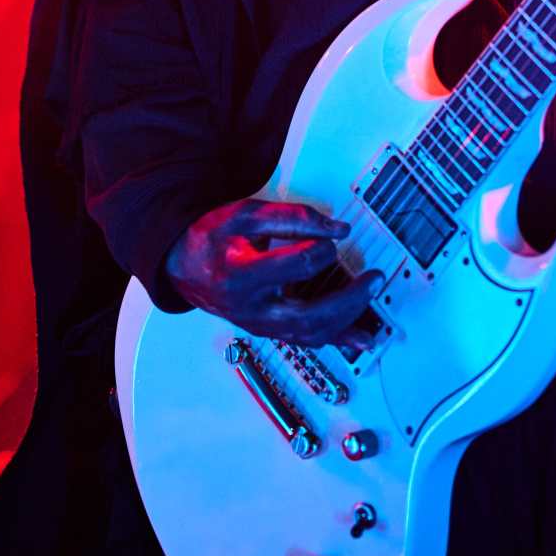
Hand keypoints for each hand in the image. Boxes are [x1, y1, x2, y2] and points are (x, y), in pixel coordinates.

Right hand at [163, 197, 383, 346]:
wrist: (181, 264)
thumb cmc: (212, 236)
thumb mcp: (246, 215)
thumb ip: (293, 217)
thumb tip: (338, 228)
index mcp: (241, 274)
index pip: (296, 265)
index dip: (323, 247)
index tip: (336, 234)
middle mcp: (250, 308)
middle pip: (308, 315)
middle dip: (349, 299)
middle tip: (374, 278)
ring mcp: (258, 324)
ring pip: (309, 334)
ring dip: (348, 322)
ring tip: (373, 302)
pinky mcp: (266, 329)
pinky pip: (304, 340)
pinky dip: (336, 338)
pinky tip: (360, 337)